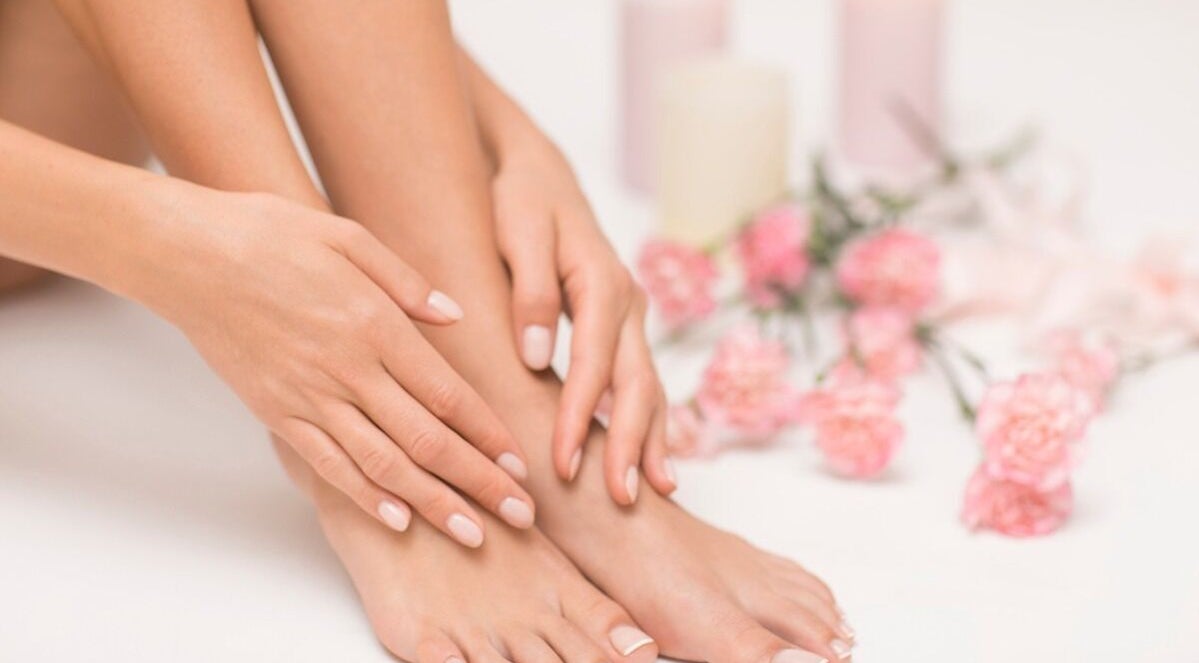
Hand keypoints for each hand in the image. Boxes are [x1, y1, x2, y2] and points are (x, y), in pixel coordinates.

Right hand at [141, 186, 533, 546]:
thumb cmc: (270, 235)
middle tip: (521, 515)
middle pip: (427, 440)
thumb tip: (455, 317)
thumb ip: (407, 282)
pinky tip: (400, 520)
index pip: (448, 394)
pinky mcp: (277, 412)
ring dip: (434, 503)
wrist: (185, 255)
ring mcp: (310, 396)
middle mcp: (349, 369)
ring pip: (383, 464)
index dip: (488, 434)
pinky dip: (365, 496)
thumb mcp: (348, 236)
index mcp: (375, 324)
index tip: (521, 463)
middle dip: (479, 482)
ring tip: (474, 534)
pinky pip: (327, 465)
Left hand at [490, 140, 673, 504]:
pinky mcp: (625, 327)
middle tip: (621, 498)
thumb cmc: (521, 201)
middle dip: (632, 443)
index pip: (594, 362)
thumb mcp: (517, 231)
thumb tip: (536, 356)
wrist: (541, 175)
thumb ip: (529, 291)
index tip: (564, 463)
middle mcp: (628, 302)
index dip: (581, 415)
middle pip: (637, 382)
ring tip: (655, 492)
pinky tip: (651, 459)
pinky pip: (642, 380)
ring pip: (650, 386)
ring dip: (653, 439)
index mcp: (601, 281)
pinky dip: (651, 421)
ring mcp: (633, 316)